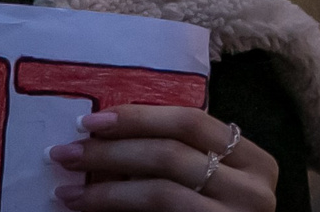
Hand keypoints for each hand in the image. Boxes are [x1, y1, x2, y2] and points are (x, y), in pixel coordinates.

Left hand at [47, 106, 277, 211]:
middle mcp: (253, 191)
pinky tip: (88, 208)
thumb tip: (101, 132)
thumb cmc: (211, 210)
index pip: (190, 122)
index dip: (138, 117)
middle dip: (110, 151)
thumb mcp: (206, 177)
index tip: (90, 122)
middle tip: (65, 153)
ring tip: (67, 190)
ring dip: (104, 189)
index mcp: (254, 160)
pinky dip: (116, 210)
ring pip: (160, 192)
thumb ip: (175, 154)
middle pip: (171, 154)